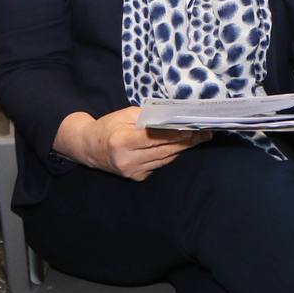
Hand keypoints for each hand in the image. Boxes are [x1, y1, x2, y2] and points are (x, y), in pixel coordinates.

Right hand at [71, 107, 209, 180]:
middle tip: (204, 133)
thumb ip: (148, 116)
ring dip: (182, 149)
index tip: (192, 129)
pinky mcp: (136, 177)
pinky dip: (170, 155)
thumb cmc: (109, 126)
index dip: (175, 134)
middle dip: (186, 142)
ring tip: (198, 138)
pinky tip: (180, 147)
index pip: (155, 137)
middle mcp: (127, 159)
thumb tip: (173, 116)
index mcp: (122, 140)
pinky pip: (159, 164)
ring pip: (165, 159)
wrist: (89, 148)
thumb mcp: (125, 115)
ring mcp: (132, 171)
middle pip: (164, 150)